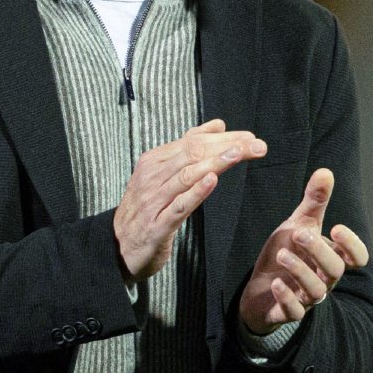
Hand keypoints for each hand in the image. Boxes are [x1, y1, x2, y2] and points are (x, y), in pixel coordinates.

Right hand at [115, 118, 265, 284]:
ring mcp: (154, 201)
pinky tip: (211, 181)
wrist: (116, 247)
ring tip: (239, 154)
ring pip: (187, 176)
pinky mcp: (158, 226)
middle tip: (256, 145)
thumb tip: (218, 125)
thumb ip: (188, 148)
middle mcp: (152, 177)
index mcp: (154, 161)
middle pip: (192, 154)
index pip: (192, 142)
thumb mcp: (162, 174)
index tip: (250, 138)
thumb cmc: (146, 208)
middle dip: (226, 147)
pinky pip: (179, 206)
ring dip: (215, 163)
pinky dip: (195, 192)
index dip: (223, 138)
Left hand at [238, 168, 368, 334]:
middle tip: (299, 233)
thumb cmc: (286, 254)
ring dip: (301, 271)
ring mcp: (306, 298)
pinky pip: (294, 312)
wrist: (259, 289)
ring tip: (282, 253)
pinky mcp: (286, 312)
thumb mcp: (298, 224)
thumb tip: (326, 171)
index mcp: (330, 258)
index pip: (357, 257)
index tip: (335, 228)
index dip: (351, 245)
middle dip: (319, 251)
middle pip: (335, 270)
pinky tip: (276, 283)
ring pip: (317, 292)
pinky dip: (287, 298)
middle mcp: (324, 280)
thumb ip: (314, 202)